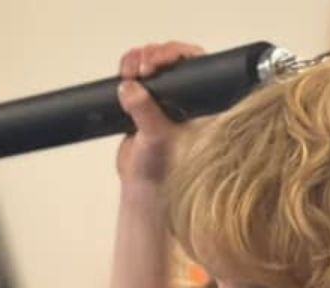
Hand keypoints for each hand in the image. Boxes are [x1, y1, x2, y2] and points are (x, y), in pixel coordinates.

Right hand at [115, 41, 204, 186]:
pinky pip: (139, 74)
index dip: (178, 57)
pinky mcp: (148, 101)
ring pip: (155, 64)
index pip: (199, 69)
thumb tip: (132, 90)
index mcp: (205, 110)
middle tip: (143, 68)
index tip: (159, 64)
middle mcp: (190, 102)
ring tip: (131, 73)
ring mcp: (169, 100)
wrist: (145, 188)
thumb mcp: (157, 141)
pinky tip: (125, 76)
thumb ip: (146, 114)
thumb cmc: (164, 173)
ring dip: (139, 61)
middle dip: (155, 56)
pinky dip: (129, 69)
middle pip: (175, 61)